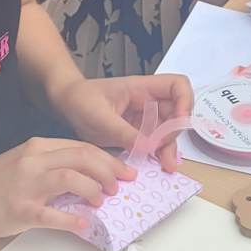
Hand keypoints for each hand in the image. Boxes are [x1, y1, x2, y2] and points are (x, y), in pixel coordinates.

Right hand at [0, 135, 133, 236]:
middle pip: (83, 157)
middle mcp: (33, 160)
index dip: (108, 159)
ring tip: (102, 202)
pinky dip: (73, 220)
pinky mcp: (21, 210)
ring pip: (72, 178)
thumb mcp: (22, 162)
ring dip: (94, 190)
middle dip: (109, 171)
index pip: (81, 147)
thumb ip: (50, 164)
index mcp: (36, 147)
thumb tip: (87, 176)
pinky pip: (53, 214)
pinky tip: (84, 224)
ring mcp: (27, 185)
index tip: (125, 170)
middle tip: (121, 186)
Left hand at [54, 72, 193, 172]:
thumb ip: (124, 132)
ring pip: (169, 131)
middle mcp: (149, 102)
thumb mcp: (99, 117)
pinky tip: (159, 164)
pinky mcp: (139, 132)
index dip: (185, 101)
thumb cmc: (80, 100)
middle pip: (177, 113)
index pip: (178, 85)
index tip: (179, 120)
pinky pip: (155, 142)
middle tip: (164, 151)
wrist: (66, 105)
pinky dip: (159, 153)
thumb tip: (149, 147)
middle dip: (175, 133)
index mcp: (142, 88)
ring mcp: (145, 118)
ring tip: (166, 165)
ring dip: (170, 147)